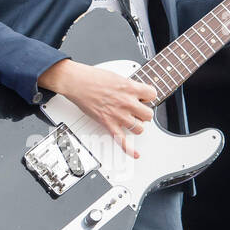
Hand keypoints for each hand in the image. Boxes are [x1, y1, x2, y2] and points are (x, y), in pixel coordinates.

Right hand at [36, 59, 156, 157]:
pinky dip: (129, 149)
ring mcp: (118, 115)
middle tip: (138, 111)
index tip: (145, 98)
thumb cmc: (92, 78)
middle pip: (148, 114)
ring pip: (139, 128)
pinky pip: (122, 140)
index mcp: (130, 88)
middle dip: (144, 113)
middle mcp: (127, 102)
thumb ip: (128, 86)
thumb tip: (132, 91)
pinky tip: (135, 153)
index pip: (152, 95)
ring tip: (131, 122)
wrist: (77, 82)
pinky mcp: (108, 124)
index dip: (149, 97)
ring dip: (136, 126)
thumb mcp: (117, 76)